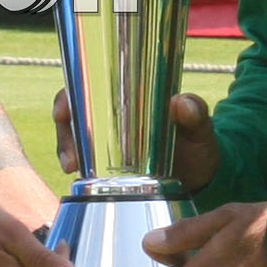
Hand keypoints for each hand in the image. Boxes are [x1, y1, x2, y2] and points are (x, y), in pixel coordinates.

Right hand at [53, 91, 220, 190]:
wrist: (202, 180)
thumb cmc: (199, 146)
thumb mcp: (201, 129)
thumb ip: (196, 114)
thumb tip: (180, 103)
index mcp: (132, 98)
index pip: (90, 87)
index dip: (70, 95)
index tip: (63, 111)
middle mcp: (114, 117)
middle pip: (75, 114)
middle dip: (65, 132)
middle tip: (71, 156)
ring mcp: (108, 142)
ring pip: (74, 140)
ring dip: (67, 151)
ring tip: (73, 167)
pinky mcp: (108, 167)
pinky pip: (83, 163)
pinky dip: (76, 170)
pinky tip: (77, 177)